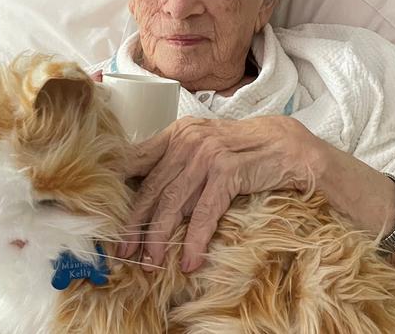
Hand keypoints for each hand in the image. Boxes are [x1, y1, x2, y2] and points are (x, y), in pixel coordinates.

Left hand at [118, 115, 325, 271]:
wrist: (285, 145)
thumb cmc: (242, 150)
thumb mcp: (203, 148)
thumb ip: (177, 164)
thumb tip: (149, 197)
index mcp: (177, 132)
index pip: (138, 162)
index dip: (122, 192)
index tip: (109, 220)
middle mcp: (188, 140)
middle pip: (152, 187)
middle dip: (135, 223)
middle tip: (123, 250)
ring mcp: (207, 154)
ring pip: (173, 202)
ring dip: (159, 237)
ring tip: (151, 262)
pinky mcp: (227, 171)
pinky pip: (204, 212)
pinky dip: (195, 239)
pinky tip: (189, 259)